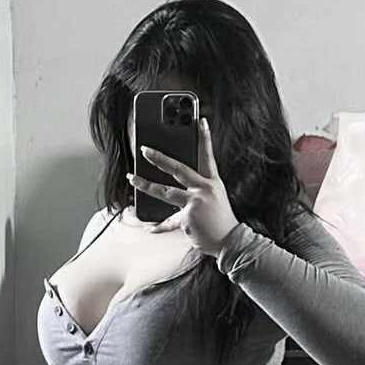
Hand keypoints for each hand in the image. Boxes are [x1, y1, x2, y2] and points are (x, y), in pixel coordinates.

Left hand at [127, 117, 239, 254]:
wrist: (232, 243)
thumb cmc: (223, 222)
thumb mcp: (216, 200)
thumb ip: (200, 191)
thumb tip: (177, 187)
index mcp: (213, 184)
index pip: (208, 157)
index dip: (205, 138)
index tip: (201, 121)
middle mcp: (204, 190)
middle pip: (179, 169)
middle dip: (160, 158)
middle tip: (145, 149)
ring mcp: (195, 203)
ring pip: (166, 192)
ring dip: (146, 185)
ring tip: (132, 179)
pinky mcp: (188, 218)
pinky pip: (169, 221)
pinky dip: (159, 226)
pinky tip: (149, 227)